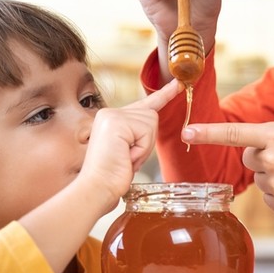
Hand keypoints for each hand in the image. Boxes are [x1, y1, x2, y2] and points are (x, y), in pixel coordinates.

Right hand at [82, 78, 181, 198]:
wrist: (96, 189)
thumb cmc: (112, 176)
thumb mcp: (127, 150)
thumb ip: (137, 133)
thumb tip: (152, 120)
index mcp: (112, 118)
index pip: (144, 104)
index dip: (163, 95)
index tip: (177, 84)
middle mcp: (110, 113)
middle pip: (151, 116)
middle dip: (147, 142)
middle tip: (128, 158)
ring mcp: (112, 115)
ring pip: (151, 123)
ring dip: (144, 147)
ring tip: (125, 158)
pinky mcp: (117, 122)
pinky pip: (146, 131)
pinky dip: (141, 149)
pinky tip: (125, 157)